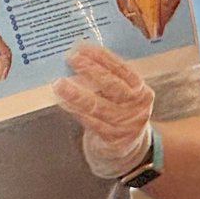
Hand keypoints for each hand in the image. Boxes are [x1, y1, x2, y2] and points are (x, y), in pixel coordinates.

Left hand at [52, 42, 154, 178]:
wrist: (131, 151)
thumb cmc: (119, 115)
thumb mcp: (121, 96)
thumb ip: (106, 80)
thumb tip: (77, 57)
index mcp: (140, 89)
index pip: (122, 69)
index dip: (102, 57)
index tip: (82, 47)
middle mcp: (137, 106)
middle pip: (112, 84)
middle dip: (90, 69)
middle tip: (71, 58)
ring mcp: (126, 124)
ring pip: (98, 105)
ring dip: (76, 93)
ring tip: (59, 83)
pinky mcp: (113, 140)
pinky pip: (91, 122)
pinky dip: (75, 110)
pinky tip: (63, 102)